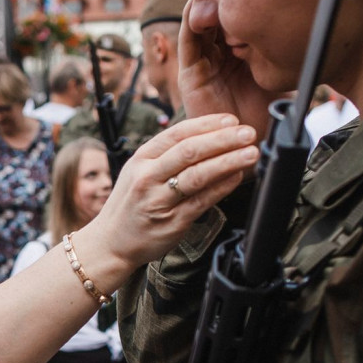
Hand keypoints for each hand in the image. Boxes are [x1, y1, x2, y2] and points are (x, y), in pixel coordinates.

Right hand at [90, 113, 258, 268]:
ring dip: (228, 161)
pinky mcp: (172, 222)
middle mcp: (147, 177)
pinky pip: (202, 201)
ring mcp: (159, 200)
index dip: (207, 124)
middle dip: (222, 139)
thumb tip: (211, 136)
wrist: (111, 243)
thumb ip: (169, 154)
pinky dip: (222, 187)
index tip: (231, 120)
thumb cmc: (132, 203)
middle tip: (248, 132)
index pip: (177, 133)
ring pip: (198, 175)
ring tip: (251, 153)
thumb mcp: (140, 170)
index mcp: (141, 158)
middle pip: (189, 151)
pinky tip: (238, 176)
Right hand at [177, 0, 285, 142]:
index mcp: (238, 51)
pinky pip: (189, 42)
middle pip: (214, 12)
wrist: (252, 150)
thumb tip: (314, 22)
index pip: (234, 14)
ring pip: (200, 22)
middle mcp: (219, 54)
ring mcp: (204, 64)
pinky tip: (200, 3)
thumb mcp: (284, 72)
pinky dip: (192, 21)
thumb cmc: (270, 117)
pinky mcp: (192, 76)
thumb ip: (287, 51)